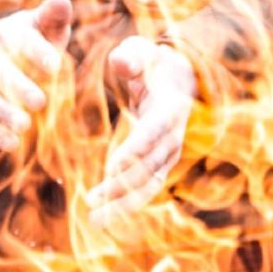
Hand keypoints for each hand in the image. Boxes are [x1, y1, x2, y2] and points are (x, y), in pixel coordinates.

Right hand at [0, 0, 71, 151]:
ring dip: (4, 112)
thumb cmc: (38, 40)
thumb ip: (54, 15)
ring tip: (26, 125)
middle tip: (41, 101)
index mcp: (7, 33)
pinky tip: (13, 144)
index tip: (56, 66)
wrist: (8, 57)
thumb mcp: (47, 26)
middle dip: (19, 86)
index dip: (37, 52)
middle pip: (0, 72)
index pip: (20, 41)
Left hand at [86, 36, 197, 226]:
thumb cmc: (151, 63)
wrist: (178, 78)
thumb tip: (120, 63)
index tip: (112, 167)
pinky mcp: (161, 162)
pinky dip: (128, 201)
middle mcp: (173, 135)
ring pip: (149, 183)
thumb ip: (130, 57)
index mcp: (169, 107)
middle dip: (123, 187)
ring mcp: (170, 152)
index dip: (135, 150)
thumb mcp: (141, 52)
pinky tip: (104, 212)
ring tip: (96, 219)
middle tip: (93, 203)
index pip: (153, 133)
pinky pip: (146, 186)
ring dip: (124, 202)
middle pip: (150, 166)